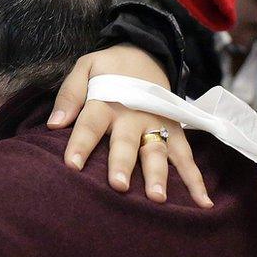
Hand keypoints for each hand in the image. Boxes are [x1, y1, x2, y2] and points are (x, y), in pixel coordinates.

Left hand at [48, 45, 211, 207]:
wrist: (147, 54)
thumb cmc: (109, 69)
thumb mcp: (85, 67)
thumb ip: (70, 94)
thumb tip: (54, 124)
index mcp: (107, 101)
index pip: (91, 123)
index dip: (81, 143)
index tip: (72, 165)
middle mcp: (133, 116)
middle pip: (126, 142)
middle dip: (122, 164)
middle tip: (118, 186)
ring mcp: (157, 124)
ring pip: (157, 152)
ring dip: (158, 175)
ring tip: (157, 198)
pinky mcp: (175, 131)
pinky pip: (186, 157)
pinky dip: (196, 179)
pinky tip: (202, 202)